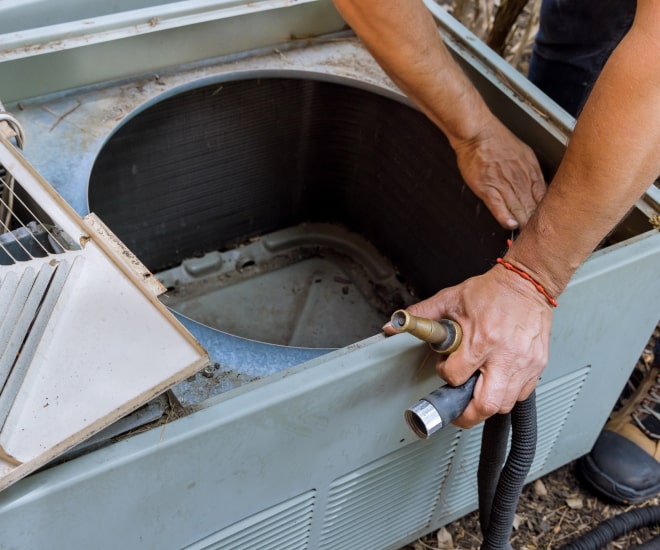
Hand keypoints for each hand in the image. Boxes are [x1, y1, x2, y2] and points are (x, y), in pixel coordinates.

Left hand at [388, 265, 552, 427]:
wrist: (527, 283)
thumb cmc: (491, 291)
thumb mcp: (450, 299)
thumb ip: (421, 315)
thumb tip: (393, 325)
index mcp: (482, 339)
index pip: (457, 377)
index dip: (446, 375)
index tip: (446, 368)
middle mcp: (505, 355)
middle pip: (486, 404)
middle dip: (467, 414)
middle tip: (457, 411)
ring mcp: (525, 363)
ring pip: (505, 404)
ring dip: (487, 405)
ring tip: (476, 395)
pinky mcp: (538, 365)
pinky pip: (522, 394)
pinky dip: (507, 395)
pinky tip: (497, 383)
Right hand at [453, 118, 546, 229]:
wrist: (478, 133)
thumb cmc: (498, 141)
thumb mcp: (524, 153)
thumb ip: (532, 172)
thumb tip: (539, 187)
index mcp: (530, 170)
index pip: (543, 196)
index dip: (546, 211)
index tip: (547, 222)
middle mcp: (519, 178)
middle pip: (532, 205)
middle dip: (536, 222)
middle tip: (540, 235)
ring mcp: (503, 183)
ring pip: (517, 208)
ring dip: (523, 222)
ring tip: (527, 235)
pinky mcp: (487, 187)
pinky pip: (498, 205)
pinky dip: (505, 216)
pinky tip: (510, 224)